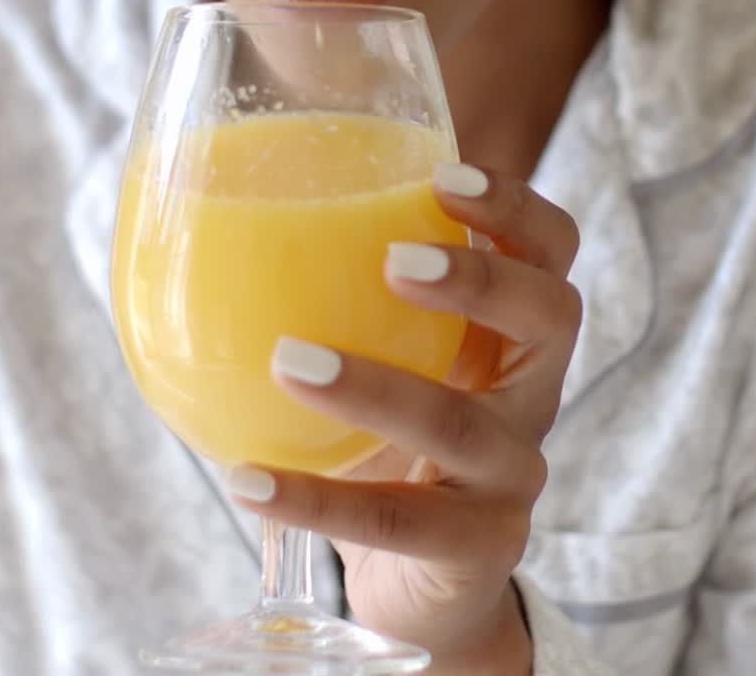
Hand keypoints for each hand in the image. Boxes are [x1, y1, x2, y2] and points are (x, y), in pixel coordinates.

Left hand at [227, 161, 582, 672]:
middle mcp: (534, 390)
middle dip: (480, 277)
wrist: (423, 579)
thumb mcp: (392, 358)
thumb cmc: (392, 441)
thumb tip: (204, 215)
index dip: (512, 206)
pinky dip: (316, 501)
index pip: (550, 248)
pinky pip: (399, 523)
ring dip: (376, 387)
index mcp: (515, 329)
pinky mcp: (481, 549)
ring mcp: (513, 473)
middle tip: (394, 260)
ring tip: (289, 359)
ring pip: (462, 423)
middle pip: (551, 313)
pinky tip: (248, 480)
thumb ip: (345, 294)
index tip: (440, 177)